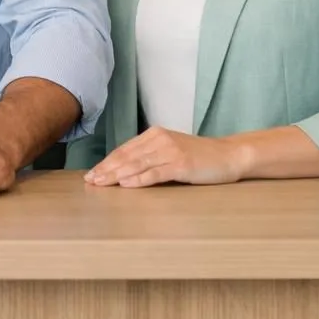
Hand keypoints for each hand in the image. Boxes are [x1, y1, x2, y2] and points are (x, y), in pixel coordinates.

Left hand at [84, 127, 244, 187]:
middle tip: (90, 180)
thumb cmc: (199, 156)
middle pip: (127, 156)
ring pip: (137, 164)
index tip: (92, 173)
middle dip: (106, 169)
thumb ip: (150, 155)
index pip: (124, 149)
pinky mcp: (181, 164)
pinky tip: (126, 184)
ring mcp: (170, 151)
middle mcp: (160, 139)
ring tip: (101, 183)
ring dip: (116, 175)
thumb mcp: (171, 150)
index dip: (107, 162)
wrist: (229, 155)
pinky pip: (155, 173)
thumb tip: (124, 170)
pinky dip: (138, 179)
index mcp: (155, 134)